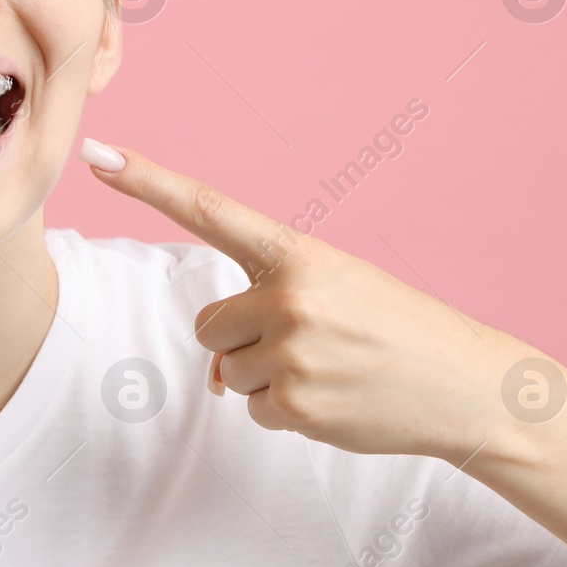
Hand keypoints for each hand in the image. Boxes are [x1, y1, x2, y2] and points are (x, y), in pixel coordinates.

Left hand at [81, 138, 533, 460]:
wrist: (469, 386)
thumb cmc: (393, 332)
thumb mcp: (335, 293)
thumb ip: (264, 310)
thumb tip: (216, 374)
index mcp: (298, 254)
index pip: (209, 209)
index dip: (148, 182)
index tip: (97, 153)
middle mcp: (288, 295)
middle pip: (207, 325)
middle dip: (242, 341)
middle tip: (310, 345)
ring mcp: (291, 352)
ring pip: (226, 372)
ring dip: (265, 379)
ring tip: (329, 372)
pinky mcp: (295, 404)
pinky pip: (251, 410)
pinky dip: (283, 413)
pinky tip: (333, 401)